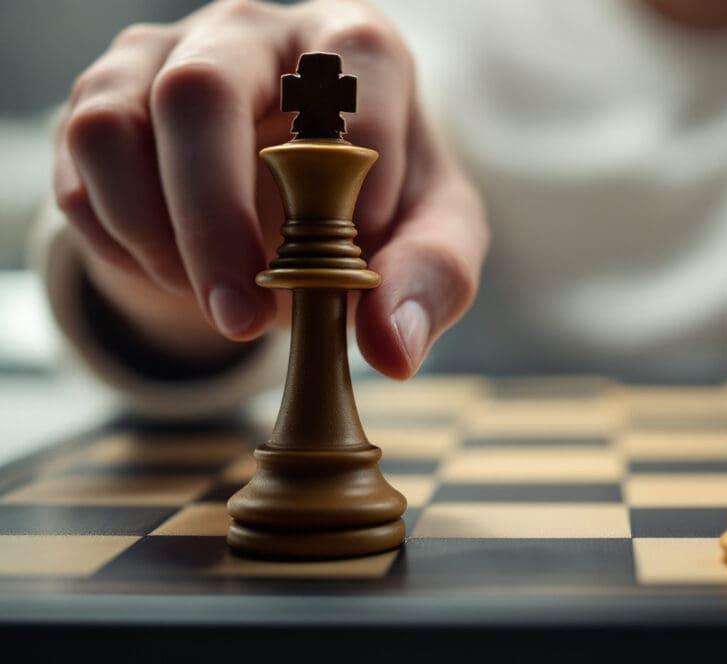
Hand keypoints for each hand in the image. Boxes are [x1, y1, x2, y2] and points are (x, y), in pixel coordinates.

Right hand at [53, 0, 487, 377]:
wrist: (299, 205)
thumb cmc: (376, 204)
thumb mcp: (429, 240)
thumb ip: (429, 280)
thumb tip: (394, 350)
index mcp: (350, 45)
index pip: (349, 65)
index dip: (351, 153)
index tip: (354, 245)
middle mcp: (252, 34)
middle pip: (199, 92)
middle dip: (215, 219)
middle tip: (242, 314)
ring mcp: (164, 60)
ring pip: (115, 128)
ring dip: (158, 239)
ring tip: (215, 300)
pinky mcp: (104, 103)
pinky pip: (80, 174)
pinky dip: (121, 246)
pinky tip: (178, 277)